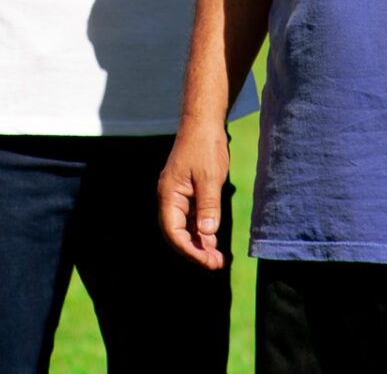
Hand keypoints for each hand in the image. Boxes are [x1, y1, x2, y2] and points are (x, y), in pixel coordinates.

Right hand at [158, 123, 228, 269]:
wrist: (203, 122)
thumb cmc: (205, 146)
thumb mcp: (210, 177)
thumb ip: (208, 206)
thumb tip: (206, 235)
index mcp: (169, 195)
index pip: (173, 232)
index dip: (190, 250)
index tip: (208, 261)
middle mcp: (170, 198)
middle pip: (177, 233)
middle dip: (195, 251)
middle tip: (217, 264)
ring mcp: (178, 196)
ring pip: (185, 227)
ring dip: (199, 243)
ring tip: (217, 258)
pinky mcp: (188, 193)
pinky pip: (191, 218)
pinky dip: (202, 230)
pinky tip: (213, 239)